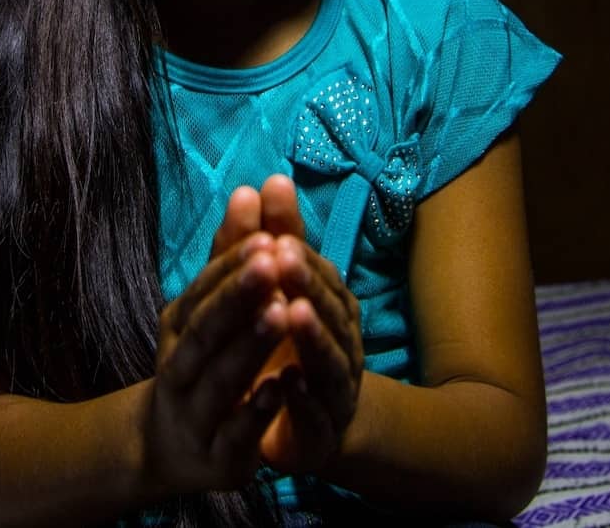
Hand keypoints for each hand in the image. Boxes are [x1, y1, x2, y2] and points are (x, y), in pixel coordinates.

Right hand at [146, 197, 288, 492]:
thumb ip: (233, 254)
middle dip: (237, 297)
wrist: (173, 447)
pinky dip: (257, 409)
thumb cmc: (202, 362)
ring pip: (220, 377)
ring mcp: (195, 413)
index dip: (233, 266)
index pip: (203, 291)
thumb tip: (250, 189)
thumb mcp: (212, 309)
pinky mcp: (218, 455)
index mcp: (178, 327)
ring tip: (280, 313)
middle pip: (205, 330)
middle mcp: (180, 367)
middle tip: (271, 263)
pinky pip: (236, 431)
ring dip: (249, 346)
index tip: (266, 237)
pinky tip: (280, 386)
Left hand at [256, 176, 364, 474]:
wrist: (313, 427)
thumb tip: (269, 180)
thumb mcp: (274, 291)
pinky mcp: (324, 429)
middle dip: (307, 283)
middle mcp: (342, 341)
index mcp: (331, 306)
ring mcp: (337, 386)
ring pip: (329, 358)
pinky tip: (287, 382)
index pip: (321, 274)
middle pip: (330, 309)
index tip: (277, 234)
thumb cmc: (290, 346)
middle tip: (283, 258)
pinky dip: (303, 398)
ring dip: (312, 335)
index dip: (301, 255)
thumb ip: (267, 242)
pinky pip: (317, 412)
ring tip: (291, 312)